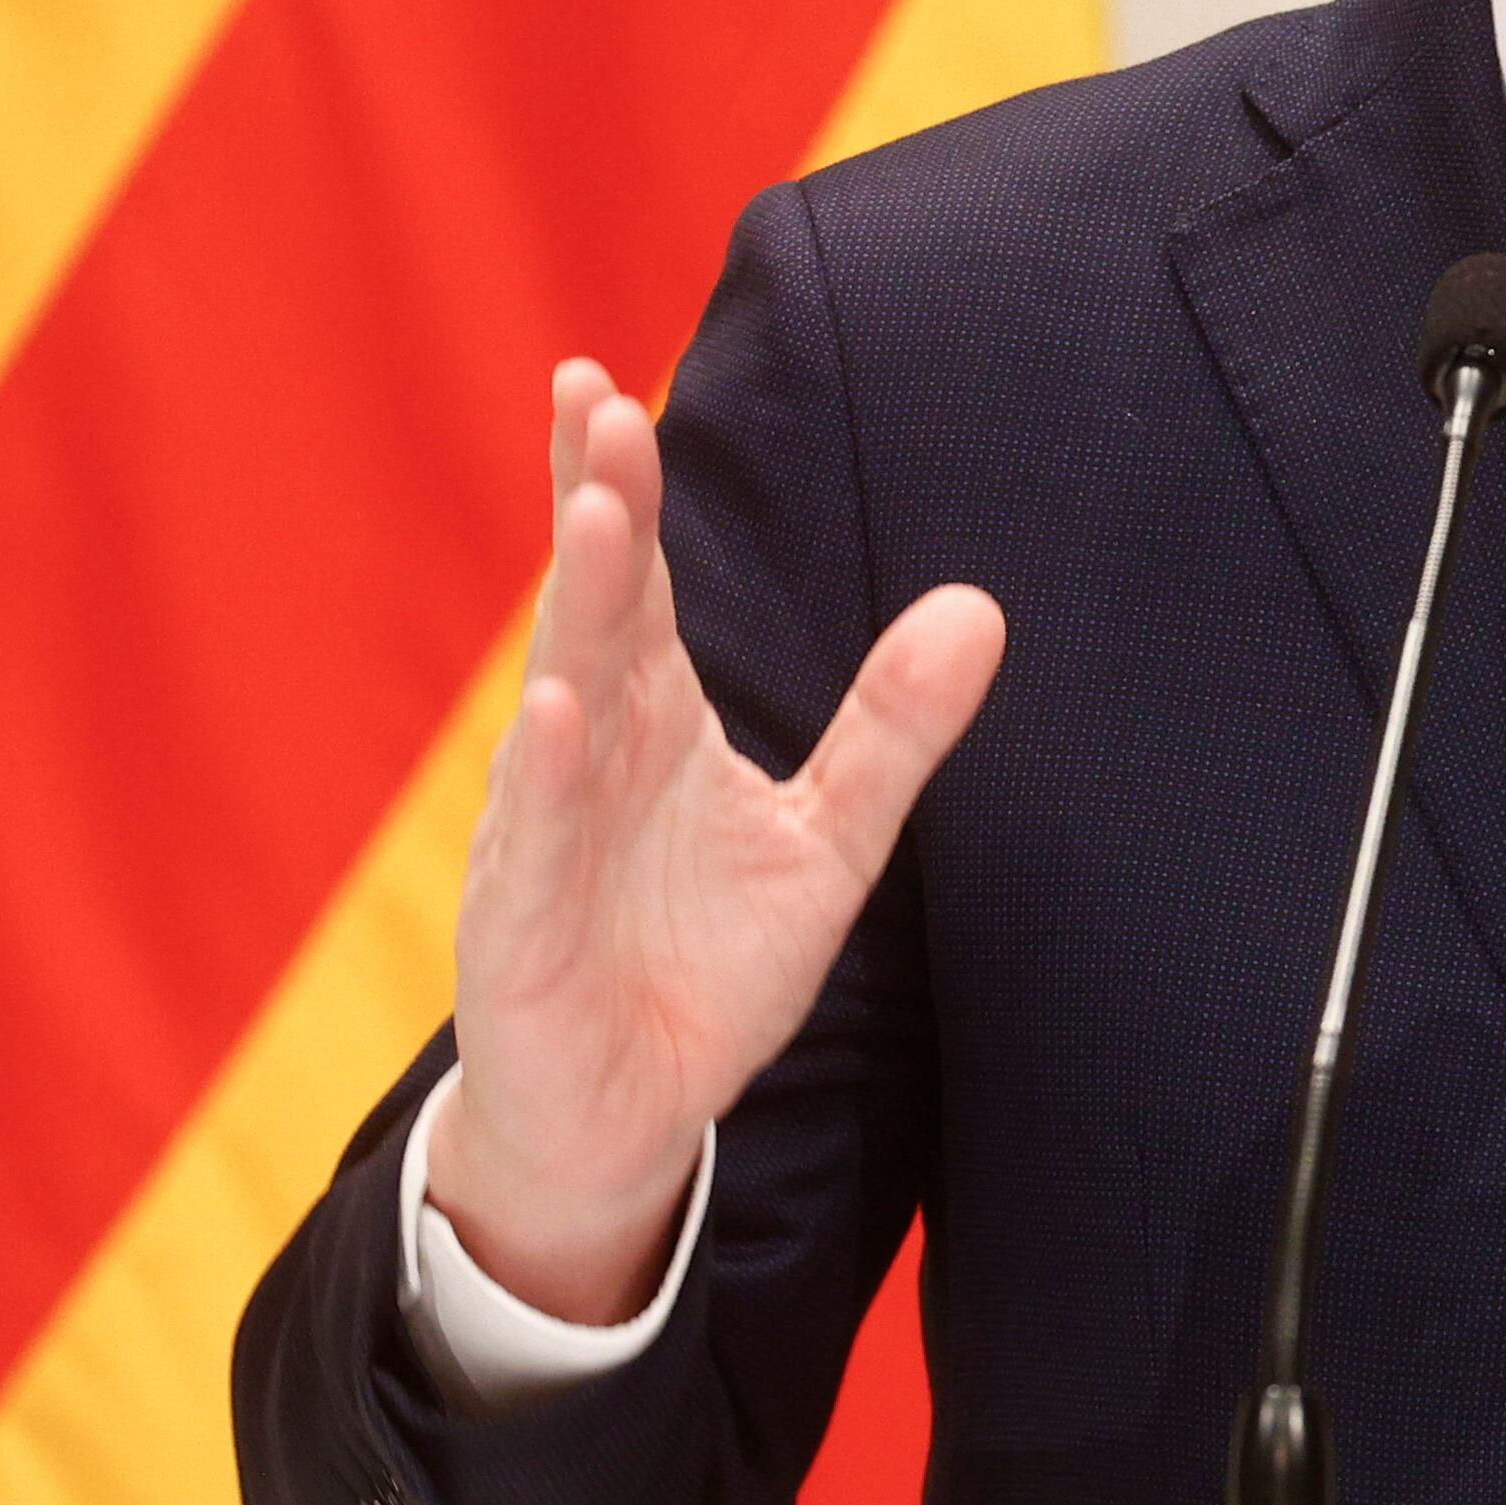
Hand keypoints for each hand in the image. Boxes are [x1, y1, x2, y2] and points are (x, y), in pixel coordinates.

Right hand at [424, 361, 1005, 1321]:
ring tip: (592, 518)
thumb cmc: (702, 967)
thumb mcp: (829, 843)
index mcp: (650, 717)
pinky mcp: (524, 928)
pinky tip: (559, 713)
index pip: (633, 580)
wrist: (625, 1119)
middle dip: (597, 510)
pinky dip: (552, 777)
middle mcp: (587, 754)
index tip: (612, 385)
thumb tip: (981, 607)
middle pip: (590, 612)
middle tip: (602, 405)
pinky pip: (541, 842)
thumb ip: (892, 729)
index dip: (620, 485)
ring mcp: (545, 835)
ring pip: (558, 704)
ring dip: (573, 612)